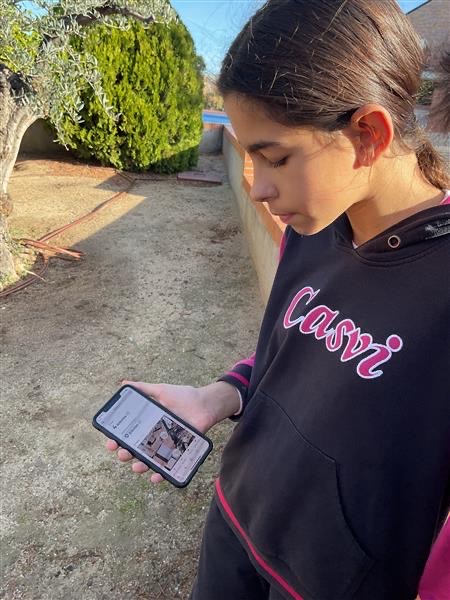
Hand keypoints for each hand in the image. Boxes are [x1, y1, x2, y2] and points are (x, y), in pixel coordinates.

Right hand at [106, 380, 235, 483]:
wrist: (205, 404)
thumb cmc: (183, 397)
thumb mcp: (161, 391)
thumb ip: (144, 389)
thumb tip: (124, 383)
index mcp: (147, 424)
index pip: (127, 434)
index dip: (117, 440)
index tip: (110, 442)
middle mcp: (154, 437)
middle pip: (134, 450)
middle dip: (125, 454)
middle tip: (122, 453)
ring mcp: (166, 446)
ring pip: (148, 461)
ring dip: (139, 466)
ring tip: (136, 466)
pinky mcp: (178, 452)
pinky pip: (168, 467)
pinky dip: (161, 475)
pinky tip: (156, 477)